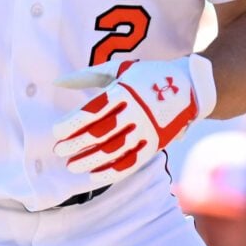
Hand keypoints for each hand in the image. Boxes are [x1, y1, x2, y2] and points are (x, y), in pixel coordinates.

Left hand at [51, 56, 217, 178]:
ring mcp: (147, 130)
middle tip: (59, 150)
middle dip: (76, 144)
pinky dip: (111, 172)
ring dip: (89, 161)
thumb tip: (57, 82)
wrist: (189, 86)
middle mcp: (135, 112)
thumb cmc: (147, 76)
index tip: (56, 132)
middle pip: (99, 134)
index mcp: (124, 92)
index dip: (71, 125)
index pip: (91, 112)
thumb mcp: (119, 69)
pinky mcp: (155, 144)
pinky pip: (131, 163)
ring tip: (71, 166)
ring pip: (113, 151)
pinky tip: (93, 176)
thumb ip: (87, 76)